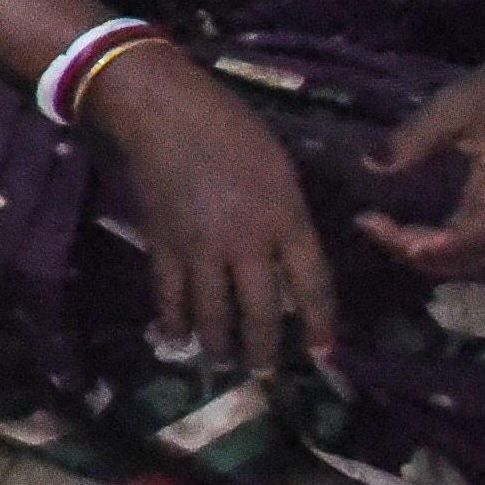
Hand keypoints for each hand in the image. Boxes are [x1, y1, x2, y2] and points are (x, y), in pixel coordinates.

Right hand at [90, 51, 337, 370]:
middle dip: (264, 348)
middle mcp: (246, 242)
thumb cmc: (230, 127)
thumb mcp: (280, 167)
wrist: (161, 111)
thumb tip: (288, 252)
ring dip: (220, 345)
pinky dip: (172, 322)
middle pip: (260, 310)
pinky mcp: (161, 245)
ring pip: (213, 312)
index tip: (322, 351)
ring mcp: (200, 248)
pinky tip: (176, 340)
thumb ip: (287, 214)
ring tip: (224, 365)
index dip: (318, 322)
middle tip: (266, 373)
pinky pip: (168, 295)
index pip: (311, 284)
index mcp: (285, 217)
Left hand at [355, 59, 484, 280]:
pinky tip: (409, 235)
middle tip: (370, 224)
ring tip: (382, 229)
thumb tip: (372, 164)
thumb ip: (415, 136)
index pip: (472, 235)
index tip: (379, 228)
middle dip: (416, 252)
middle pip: (470, 257)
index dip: (428, 245)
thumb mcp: (455, 105)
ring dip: (427, 255)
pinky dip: (442, 250)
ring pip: (474, 258)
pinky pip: (478, 248)